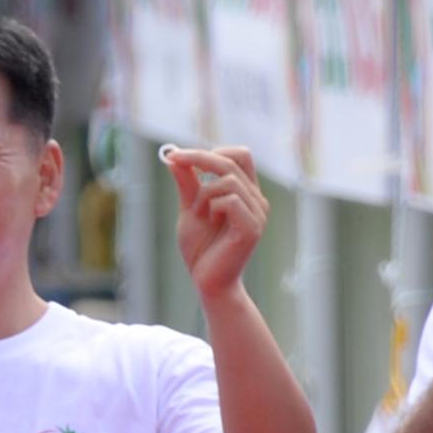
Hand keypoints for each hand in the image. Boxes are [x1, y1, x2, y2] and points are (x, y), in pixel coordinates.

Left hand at [165, 144, 267, 300]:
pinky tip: (209, 221)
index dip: (211, 150)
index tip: (179, 155)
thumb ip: (187, 183)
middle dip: (199, 158)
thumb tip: (175, 155)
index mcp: (246, 192)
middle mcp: (257, 200)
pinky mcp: (252, 228)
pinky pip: (231, 200)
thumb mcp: (190, 209)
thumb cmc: (201, 249)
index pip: (239, 155)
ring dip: (204, 193)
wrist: (207, 282)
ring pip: (229, 180)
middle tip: (174, 161)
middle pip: (233, 159)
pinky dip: (212, 206)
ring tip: (198, 213)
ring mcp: (258, 213)